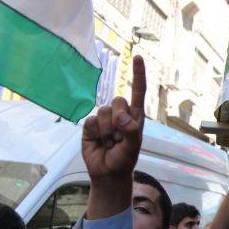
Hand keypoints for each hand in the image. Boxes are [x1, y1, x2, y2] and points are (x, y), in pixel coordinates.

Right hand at [82, 55, 145, 181]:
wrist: (107, 172)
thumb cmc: (125, 158)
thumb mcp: (133, 146)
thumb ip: (131, 130)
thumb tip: (122, 117)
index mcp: (135, 114)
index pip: (138, 90)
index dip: (138, 73)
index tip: (138, 57)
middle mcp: (120, 113)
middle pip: (117, 101)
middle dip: (118, 119)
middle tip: (120, 137)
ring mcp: (104, 118)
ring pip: (103, 111)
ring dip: (107, 130)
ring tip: (111, 142)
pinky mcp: (90, 126)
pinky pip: (90, 121)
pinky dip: (96, 134)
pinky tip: (100, 142)